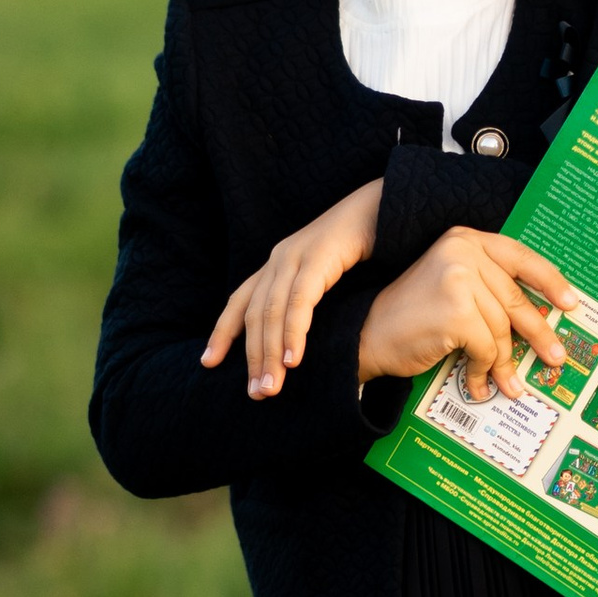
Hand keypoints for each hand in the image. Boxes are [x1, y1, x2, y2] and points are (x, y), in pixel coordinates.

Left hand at [202, 179, 383, 399]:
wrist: (388, 203)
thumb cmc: (363, 244)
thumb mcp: (328, 276)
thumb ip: (312, 301)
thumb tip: (306, 342)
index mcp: (278, 263)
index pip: (241, 301)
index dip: (223, 332)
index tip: (209, 362)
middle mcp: (280, 258)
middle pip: (253, 314)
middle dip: (251, 356)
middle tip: (256, 393)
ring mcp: (297, 255)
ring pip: (272, 312)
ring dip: (270, 353)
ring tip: (272, 387)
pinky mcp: (319, 257)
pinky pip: (300, 301)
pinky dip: (294, 332)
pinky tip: (294, 359)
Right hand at [356, 229, 575, 402]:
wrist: (367, 335)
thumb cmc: (412, 318)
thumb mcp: (453, 289)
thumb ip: (489, 290)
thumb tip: (539, 318)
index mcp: (465, 239)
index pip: (520, 257)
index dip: (549, 282)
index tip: (571, 304)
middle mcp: (462, 250)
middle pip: (515, 299)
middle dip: (537, 334)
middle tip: (555, 358)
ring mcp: (458, 278)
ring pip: (502, 328)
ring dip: (503, 363)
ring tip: (506, 384)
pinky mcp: (456, 309)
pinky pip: (486, 346)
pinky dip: (484, 369)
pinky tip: (477, 383)